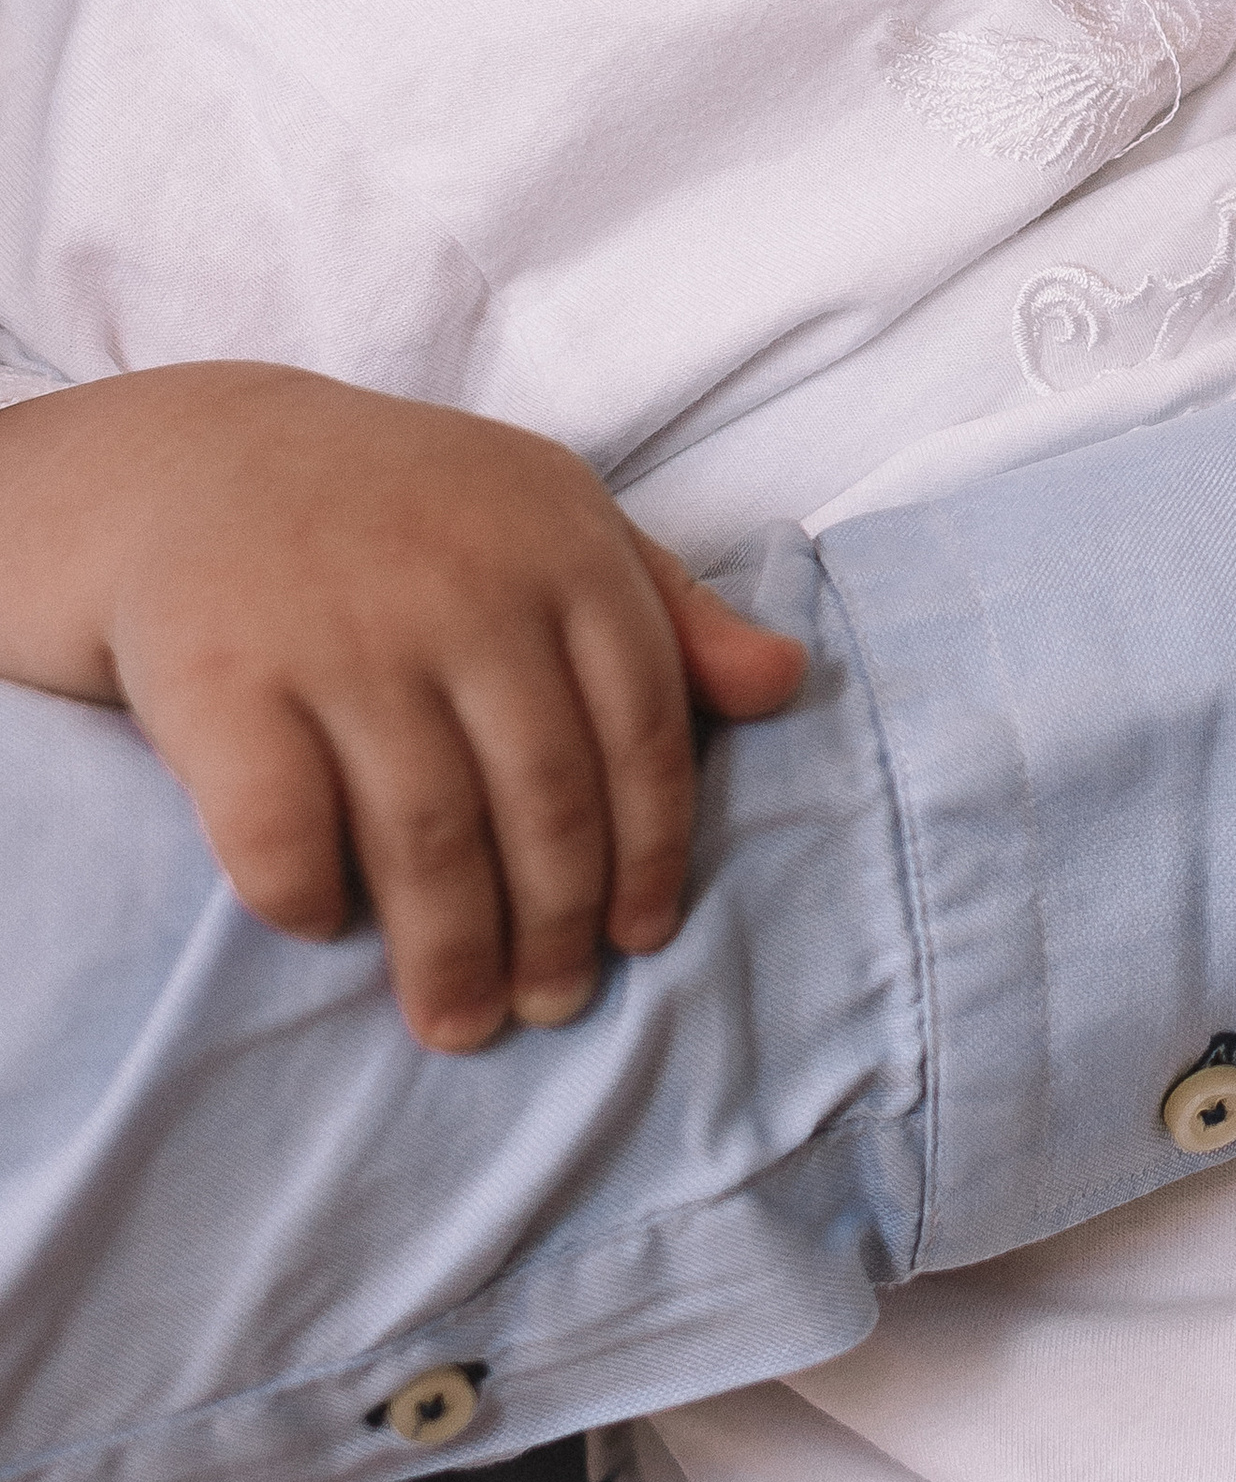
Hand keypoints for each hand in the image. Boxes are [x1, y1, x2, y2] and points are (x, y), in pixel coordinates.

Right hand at [0, 367, 804, 1049]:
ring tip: (461, 1022)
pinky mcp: (220, 675)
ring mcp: (339, 630)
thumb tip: (786, 683)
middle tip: (553, 1005)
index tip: (643, 939)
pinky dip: (310, 897)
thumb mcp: (556, 522)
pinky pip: (283, 831)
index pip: (641, 728)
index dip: (650, 851)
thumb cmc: (412, 513)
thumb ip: (671, 611)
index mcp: (560, 546)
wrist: (202, 459)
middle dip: (557, 926)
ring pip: (426, 834)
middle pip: (543, 798)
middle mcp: (460, 583)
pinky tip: (327, 927)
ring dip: (450, 951)